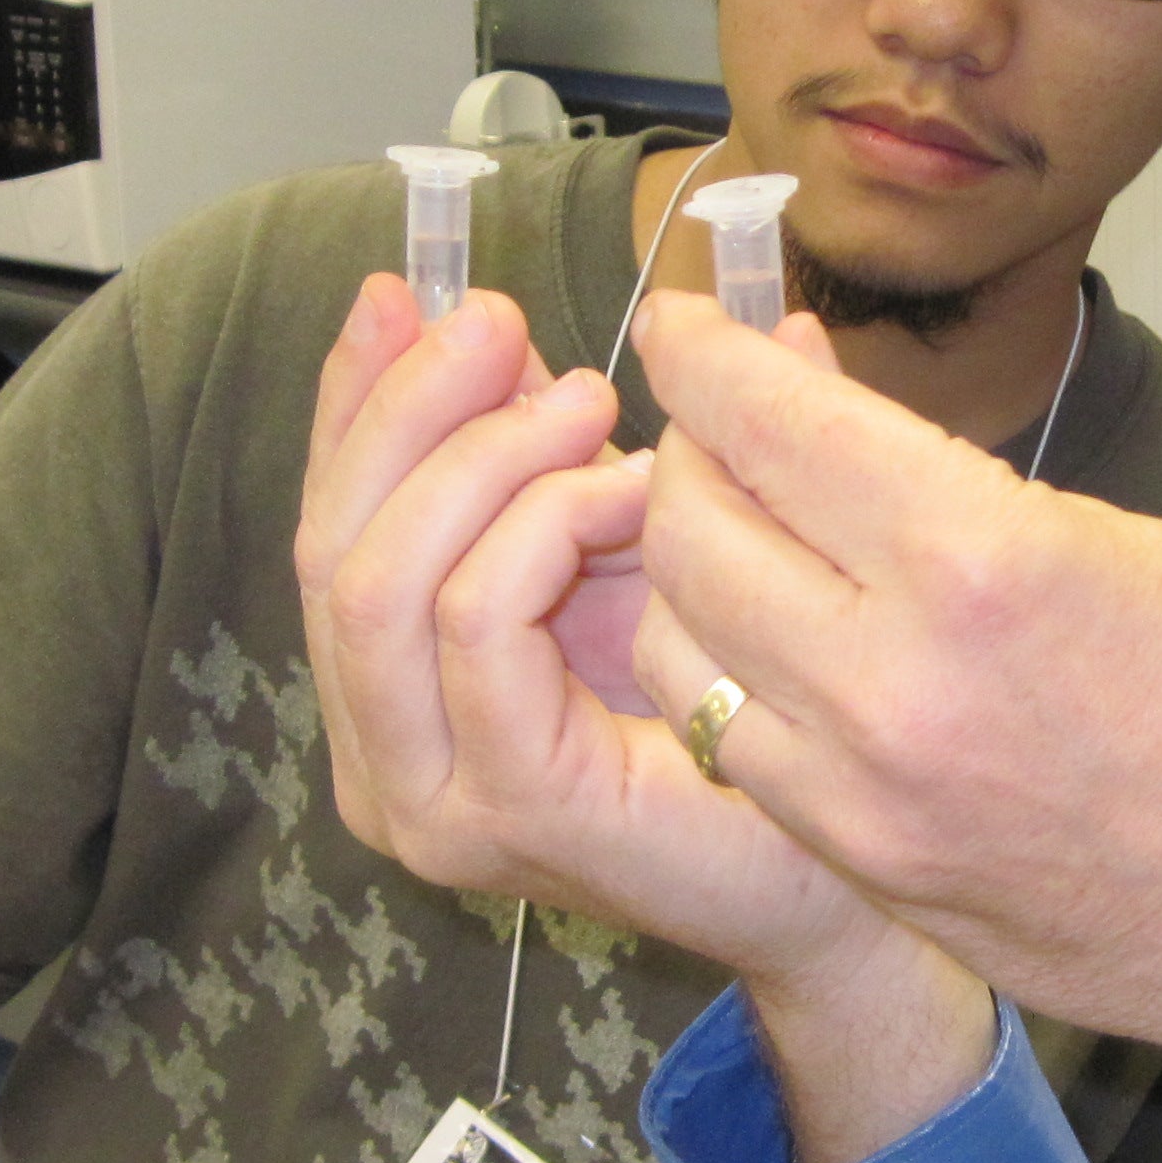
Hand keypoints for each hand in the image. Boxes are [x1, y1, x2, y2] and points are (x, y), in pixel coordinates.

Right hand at [299, 280, 885, 984]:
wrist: (834, 870)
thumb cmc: (735, 718)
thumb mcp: (626, 548)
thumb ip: (566, 450)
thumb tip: (524, 315)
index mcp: (392, 698)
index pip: (327, 528)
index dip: (353, 405)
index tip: (404, 292)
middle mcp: (381, 760)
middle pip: (330, 547)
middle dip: (408, 411)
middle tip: (497, 323)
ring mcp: (431, 798)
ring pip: (380, 581)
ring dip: (481, 461)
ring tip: (588, 403)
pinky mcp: (506, 807)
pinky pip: (474, 620)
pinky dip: (539, 526)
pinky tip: (625, 494)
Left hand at [630, 294, 1161, 1162]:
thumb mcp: (1131, 540)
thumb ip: (954, 485)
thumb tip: (828, 420)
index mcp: (984, 561)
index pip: (766, 421)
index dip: (706, 352)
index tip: (688, 324)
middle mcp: (898, 684)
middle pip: (690, 531)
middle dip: (690, 457)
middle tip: (727, 430)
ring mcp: (868, 800)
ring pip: (681, 654)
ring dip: (693, 579)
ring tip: (754, 542)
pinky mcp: (870, 878)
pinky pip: (738, 757)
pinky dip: (734, 687)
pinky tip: (791, 653)